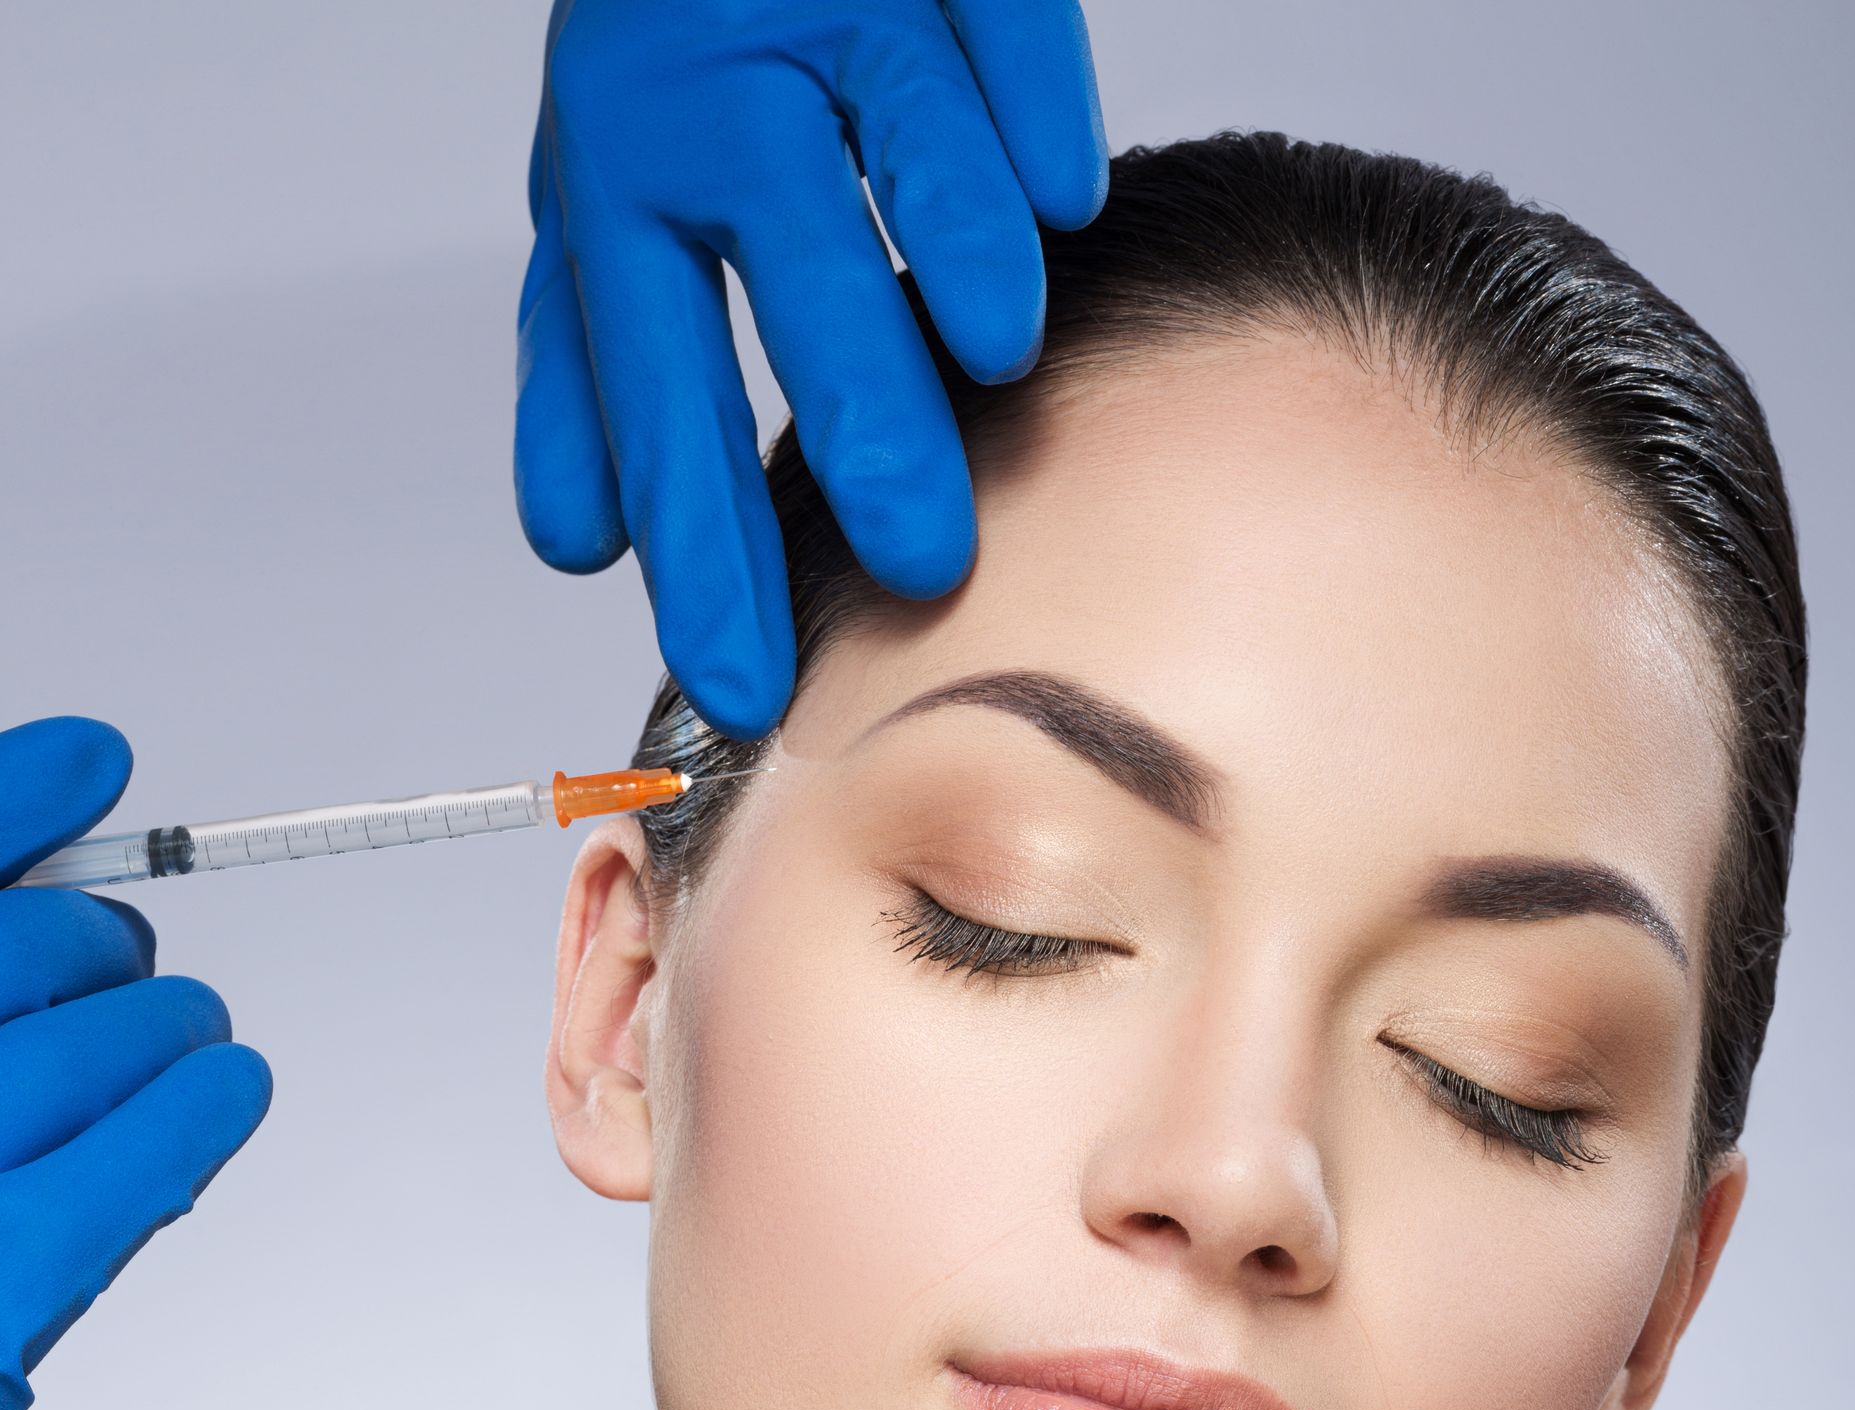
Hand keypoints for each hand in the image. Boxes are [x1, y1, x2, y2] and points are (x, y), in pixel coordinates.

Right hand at [0, 716, 271, 1409]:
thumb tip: (77, 780)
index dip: (11, 801)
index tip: (93, 760)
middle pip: (12, 958)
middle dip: (90, 943)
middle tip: (129, 957)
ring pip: (70, 1059)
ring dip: (155, 1027)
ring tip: (188, 1026)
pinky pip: (97, 1196)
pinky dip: (179, 1124)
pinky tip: (229, 1082)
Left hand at [514, 0, 1106, 738]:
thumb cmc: (676, 56)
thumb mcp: (601, 208)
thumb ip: (591, 376)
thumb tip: (578, 544)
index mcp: (625, 186)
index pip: (662, 397)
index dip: (702, 549)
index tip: (744, 685)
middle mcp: (718, 98)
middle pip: (792, 265)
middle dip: (861, 417)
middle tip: (922, 559)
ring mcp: (832, 6)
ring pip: (907, 130)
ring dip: (958, 243)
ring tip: (1001, 353)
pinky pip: (997, 17)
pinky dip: (1033, 107)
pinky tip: (1064, 199)